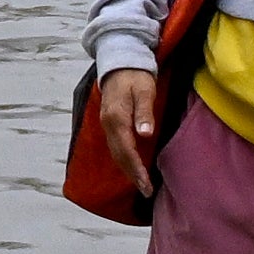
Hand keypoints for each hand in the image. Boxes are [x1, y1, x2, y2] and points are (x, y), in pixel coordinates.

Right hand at [95, 67, 160, 190]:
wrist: (119, 62)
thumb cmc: (135, 76)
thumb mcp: (144, 90)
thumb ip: (145, 112)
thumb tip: (145, 134)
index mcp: (117, 118)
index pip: (126, 150)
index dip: (136, 169)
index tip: (146, 185)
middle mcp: (108, 124)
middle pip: (119, 156)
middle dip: (132, 175)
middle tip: (147, 191)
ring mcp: (106, 124)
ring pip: (115, 153)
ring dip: (127, 170)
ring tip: (141, 184)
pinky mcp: (109, 123)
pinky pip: (115, 147)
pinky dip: (124, 160)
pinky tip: (132, 166)